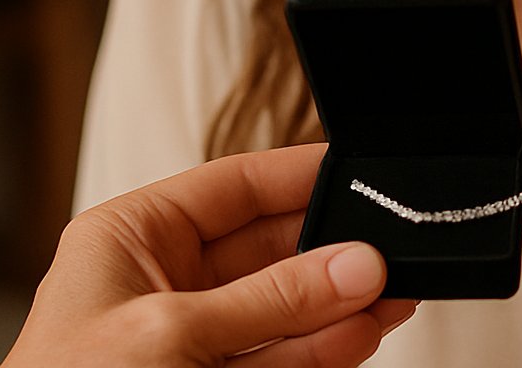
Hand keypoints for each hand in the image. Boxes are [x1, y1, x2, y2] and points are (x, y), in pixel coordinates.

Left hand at [2, 144, 415, 367]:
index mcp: (129, 241)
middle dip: (331, 251)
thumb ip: (271, 300)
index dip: (298, 176)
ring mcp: (189, 342)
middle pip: (269, 248)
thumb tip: (352, 265)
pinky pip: (281, 356)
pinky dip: (324, 348)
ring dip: (339, 304)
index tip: (360, 172)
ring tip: (392, 295)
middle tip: (387, 249)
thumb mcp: (171, 336)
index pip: (233, 187)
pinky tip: (361, 334)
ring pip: (283, 308)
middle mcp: (160, 285)